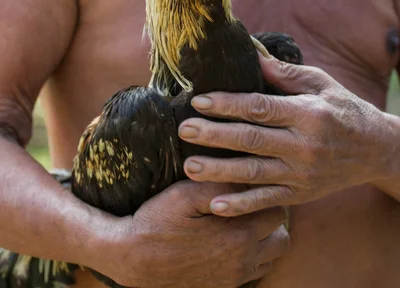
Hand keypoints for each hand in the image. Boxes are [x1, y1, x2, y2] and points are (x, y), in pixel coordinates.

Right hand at [94, 181, 288, 286]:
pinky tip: (230, 241)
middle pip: (282, 239)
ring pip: (271, 259)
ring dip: (264, 240)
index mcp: (239, 236)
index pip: (277, 212)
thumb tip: (246, 174)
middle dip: (271, 219)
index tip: (253, 185)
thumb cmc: (158, 221)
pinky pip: (254, 273)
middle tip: (252, 203)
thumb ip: (220, 184)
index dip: (267, 195)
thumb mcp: (185, 193)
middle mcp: (243, 262)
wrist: (133, 260)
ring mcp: (234, 279)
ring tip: (243, 221)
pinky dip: (251, 257)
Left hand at [178, 56, 387, 215]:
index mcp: (307, 114)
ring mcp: (301, 174)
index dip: (227, 104)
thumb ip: (284, 72)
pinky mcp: (300, 195)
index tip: (199, 101)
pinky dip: (241, 206)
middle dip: (214, 136)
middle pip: (251, 140)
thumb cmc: (342, 109)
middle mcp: (304, 146)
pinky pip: (267, 201)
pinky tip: (215, 205)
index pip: (260, 108)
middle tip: (184, 130)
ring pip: (253, 173)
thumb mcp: (320, 83)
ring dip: (219, 172)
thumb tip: (251, 52)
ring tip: (188, 167)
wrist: (375, 149)